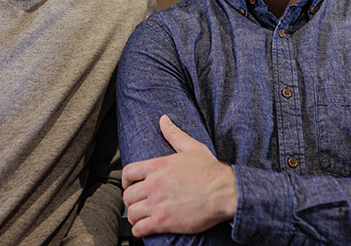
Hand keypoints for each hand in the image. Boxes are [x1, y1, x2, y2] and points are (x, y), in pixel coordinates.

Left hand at [122, 115, 236, 237]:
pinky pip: (140, 229)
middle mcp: (153, 184)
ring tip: (141, 217)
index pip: (127, 172)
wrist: (224, 192)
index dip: (126, 181)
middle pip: (127, 195)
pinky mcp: (163, 222)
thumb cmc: (210, 170)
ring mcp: (157, 204)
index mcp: (156, 166)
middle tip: (138, 202)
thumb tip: (164, 119)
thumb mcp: (191, 147)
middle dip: (131, 199)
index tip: (130, 185)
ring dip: (134, 216)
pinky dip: (139, 230)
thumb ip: (173, 134)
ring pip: (131, 213)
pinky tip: (145, 228)